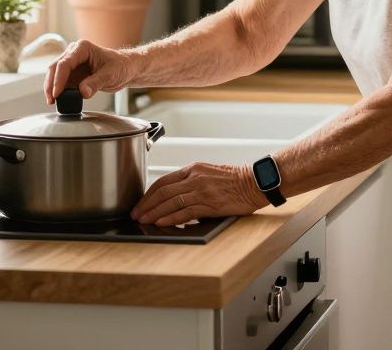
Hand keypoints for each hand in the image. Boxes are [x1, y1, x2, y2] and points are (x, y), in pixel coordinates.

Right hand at [44, 40, 135, 103]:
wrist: (125, 68)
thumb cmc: (120, 66)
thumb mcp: (110, 75)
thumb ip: (96, 83)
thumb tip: (83, 92)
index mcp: (82, 48)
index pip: (65, 63)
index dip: (58, 79)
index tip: (57, 93)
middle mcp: (74, 53)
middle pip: (55, 68)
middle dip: (51, 84)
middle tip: (51, 100)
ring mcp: (72, 63)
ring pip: (54, 75)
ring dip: (52, 89)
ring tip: (53, 102)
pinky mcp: (72, 73)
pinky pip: (61, 82)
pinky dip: (59, 91)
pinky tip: (59, 101)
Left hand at [131, 162, 268, 225]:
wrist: (255, 182)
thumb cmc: (236, 179)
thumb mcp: (209, 173)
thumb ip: (191, 182)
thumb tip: (175, 197)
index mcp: (193, 169)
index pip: (163, 181)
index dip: (148, 193)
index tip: (140, 203)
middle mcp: (195, 177)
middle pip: (162, 191)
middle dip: (146, 204)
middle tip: (136, 214)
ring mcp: (202, 190)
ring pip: (170, 201)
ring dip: (154, 212)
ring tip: (144, 220)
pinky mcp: (210, 203)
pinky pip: (185, 211)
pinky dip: (171, 217)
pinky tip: (162, 222)